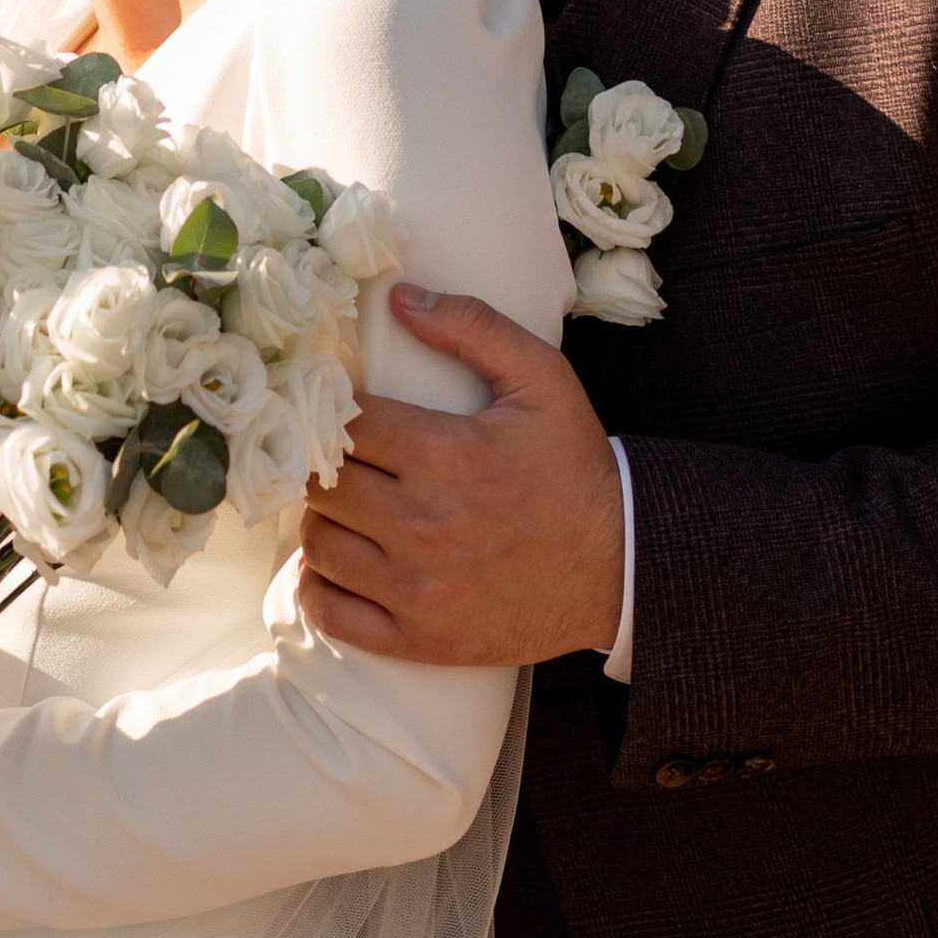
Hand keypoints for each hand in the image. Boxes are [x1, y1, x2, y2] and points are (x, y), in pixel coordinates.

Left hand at [297, 285, 624, 667]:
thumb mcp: (541, 379)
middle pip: (321, 482)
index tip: (339, 409)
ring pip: (317, 543)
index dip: (333, 409)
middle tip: (341, 456)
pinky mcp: (419, 640)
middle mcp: (423, 524)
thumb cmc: (574, 467)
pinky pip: (331, 613)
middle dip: (324, 462)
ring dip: (323, 519)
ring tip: (347, 505)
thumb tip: (399, 298)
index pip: (344, 423)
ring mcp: (417, 589)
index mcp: (446, 454)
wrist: (620, 568)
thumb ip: (472, 327)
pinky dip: (319, 586)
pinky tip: (337, 563)